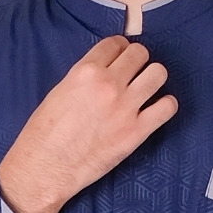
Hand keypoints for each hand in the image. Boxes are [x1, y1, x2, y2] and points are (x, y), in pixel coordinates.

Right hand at [0, 34, 177, 212]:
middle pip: (139, 54)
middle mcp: (108, 84)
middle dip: (138, 62)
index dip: (120, 49)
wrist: (47, 167)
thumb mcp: (60, 91)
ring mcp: (125, 108)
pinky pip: (167, 108)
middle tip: (134, 75)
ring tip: (147, 89)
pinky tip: (158, 109)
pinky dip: (166, 105)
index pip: (115, 44)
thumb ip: (85, 78)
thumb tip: (104, 74)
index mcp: (85, 71)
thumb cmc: (45, 134)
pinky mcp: (136, 132)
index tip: (121, 58)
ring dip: (154, 78)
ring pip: (158, 74)